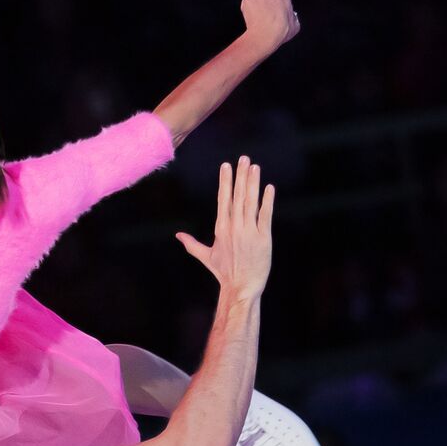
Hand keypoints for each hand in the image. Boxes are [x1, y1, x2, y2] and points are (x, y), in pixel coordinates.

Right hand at [176, 156, 273, 300]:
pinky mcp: (263, 238)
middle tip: (243, 158)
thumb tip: (177, 235)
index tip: (225, 166)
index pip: (223, 200)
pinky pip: (265, 215)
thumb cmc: (224, 273)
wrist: (241, 287)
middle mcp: (234, 228)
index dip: (225, 182)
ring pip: (251, 203)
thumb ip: (192, 243)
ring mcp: (249, 232)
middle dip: (239, 176)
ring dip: (253, 183)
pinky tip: (269, 188)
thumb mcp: (206, 256)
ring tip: (254, 167)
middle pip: (237, 196)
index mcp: (221, 229)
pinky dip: (267, 201)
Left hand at [240, 0, 299, 53]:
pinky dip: (250, 12)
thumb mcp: (295, 23)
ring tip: (263, 20)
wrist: (265, 35)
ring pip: (256, 1)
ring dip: (258, 9)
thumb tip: (292, 16)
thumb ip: (293, 16)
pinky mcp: (246, 0)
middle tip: (270, 18)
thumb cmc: (281, 31)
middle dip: (266, 5)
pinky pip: (248, 5)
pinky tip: (254, 20)